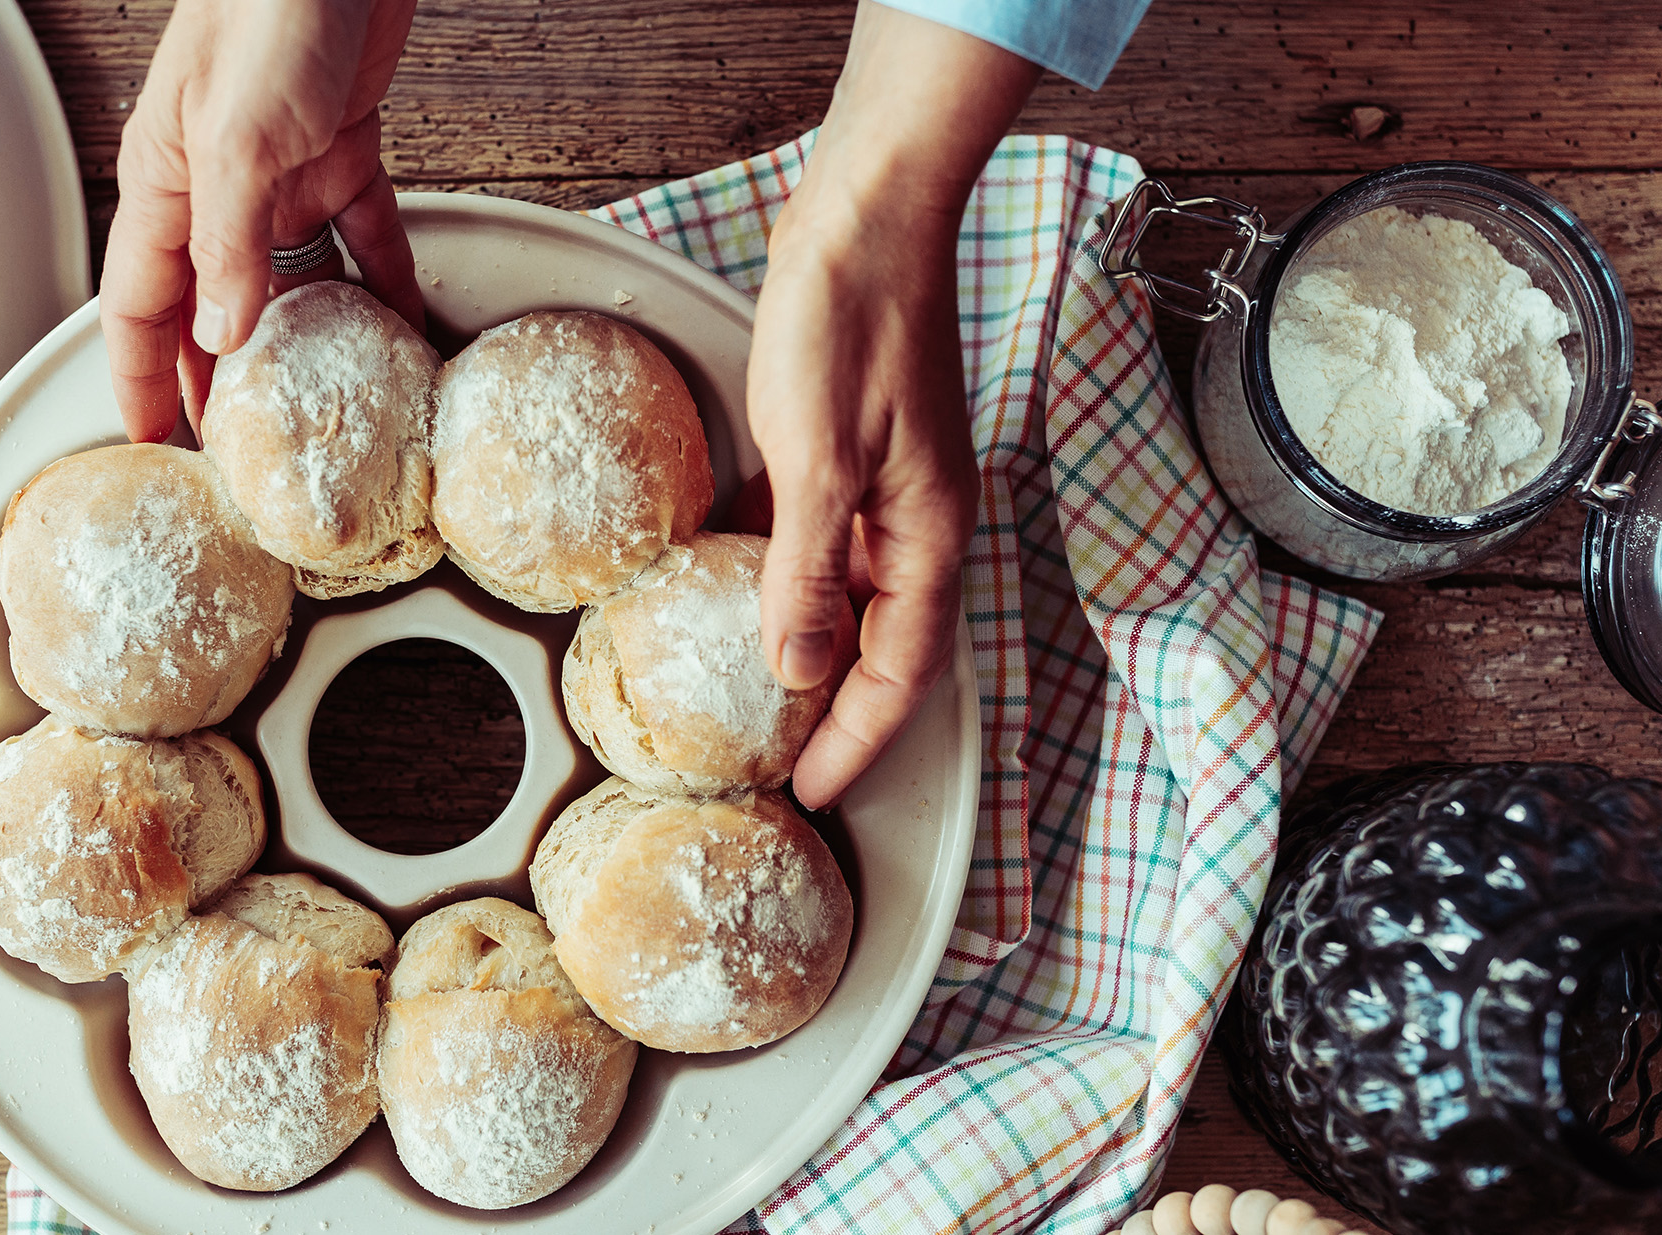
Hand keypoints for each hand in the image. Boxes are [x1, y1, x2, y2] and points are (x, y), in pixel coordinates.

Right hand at [102, 0, 426, 445]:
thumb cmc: (271, 7)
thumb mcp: (239, 138)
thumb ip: (229, 242)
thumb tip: (223, 335)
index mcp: (165, 182)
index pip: (137, 304)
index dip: (139, 378)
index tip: (154, 443)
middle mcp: (217, 184)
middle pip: (209, 303)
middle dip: (218, 377)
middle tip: (239, 450)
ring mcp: (280, 168)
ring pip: (288, 276)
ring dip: (306, 336)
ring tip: (323, 403)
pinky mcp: (340, 146)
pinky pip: (359, 233)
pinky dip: (381, 276)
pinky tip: (401, 318)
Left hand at [753, 3, 1036, 807]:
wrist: (865, 215)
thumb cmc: (851, 323)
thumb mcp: (817, 460)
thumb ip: (806, 571)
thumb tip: (796, 668)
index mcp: (927, 537)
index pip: (900, 674)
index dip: (857, 741)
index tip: (812, 792)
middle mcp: (916, 525)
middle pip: (883, 648)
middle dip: (839, 715)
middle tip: (780, 765)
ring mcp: (884, 490)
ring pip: (851, 600)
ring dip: (811, 653)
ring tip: (756, 705)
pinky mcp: (846, 455)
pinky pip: (820, 546)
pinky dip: (785, 583)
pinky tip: (734, 599)